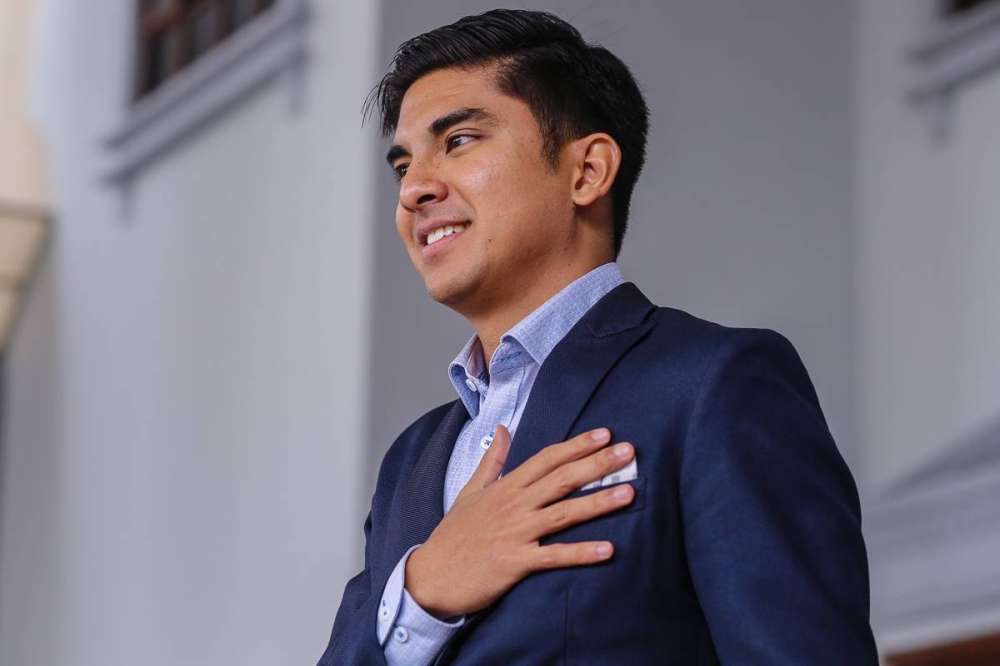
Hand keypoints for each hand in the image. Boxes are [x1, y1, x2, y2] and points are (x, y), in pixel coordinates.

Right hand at [405, 425, 634, 618]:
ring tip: (628, 492)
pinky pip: (554, 557)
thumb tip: (502, 429)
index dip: (576, 446)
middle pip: (561, 479)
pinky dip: (580, 552)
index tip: (604, 434)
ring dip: (597, 503)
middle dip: (596, 464)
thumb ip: (492, 461)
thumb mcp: (470, 492)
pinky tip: (607, 549)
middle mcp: (513, 506)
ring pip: (563, 513)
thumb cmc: (452, 536)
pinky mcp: (515, 563)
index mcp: (505, 488)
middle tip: (629, 452)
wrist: (429, 576)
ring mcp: (515, 533)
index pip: (546, 459)